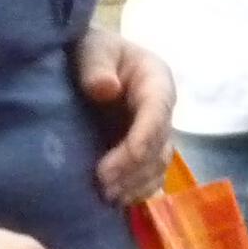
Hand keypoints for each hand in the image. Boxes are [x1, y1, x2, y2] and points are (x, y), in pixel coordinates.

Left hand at [75, 27, 175, 203]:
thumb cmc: (89, 48)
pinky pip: (150, 175)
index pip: (157, 114)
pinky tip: (117, 201)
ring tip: (108, 197)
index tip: (114, 164)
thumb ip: (97, 65)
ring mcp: (155, 132)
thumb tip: (106, 89)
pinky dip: (137, 190)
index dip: (141, 141)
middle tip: (103, 185)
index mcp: (157, 81)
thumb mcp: (91, 47)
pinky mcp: (144, 150)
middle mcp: (162, 110)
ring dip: (136, 184)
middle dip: (133, 169)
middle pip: (159, 146)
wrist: (85, 59)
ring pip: (157, 165)